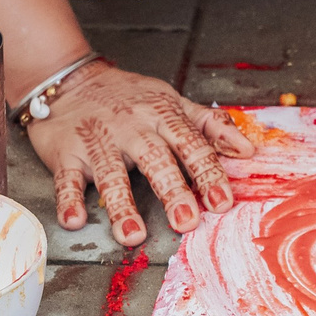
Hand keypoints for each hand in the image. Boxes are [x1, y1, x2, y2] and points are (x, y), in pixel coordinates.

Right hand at [23, 62, 256, 246]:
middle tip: (186, 221)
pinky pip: (67, 177)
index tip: (222, 202)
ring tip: (132, 235)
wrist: (71, 80)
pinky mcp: (66, 151)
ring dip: (121, 206)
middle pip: (155, 159)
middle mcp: (131, 128)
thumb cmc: (128, 97)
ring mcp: (98, 140)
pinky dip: (69, 199)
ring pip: (110, 174)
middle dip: (171, 191)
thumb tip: (249, 150)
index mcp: (161, 115)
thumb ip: (210, 125)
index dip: (207, 173)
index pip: (191, 144)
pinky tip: (74, 220)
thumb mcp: (171, 101)